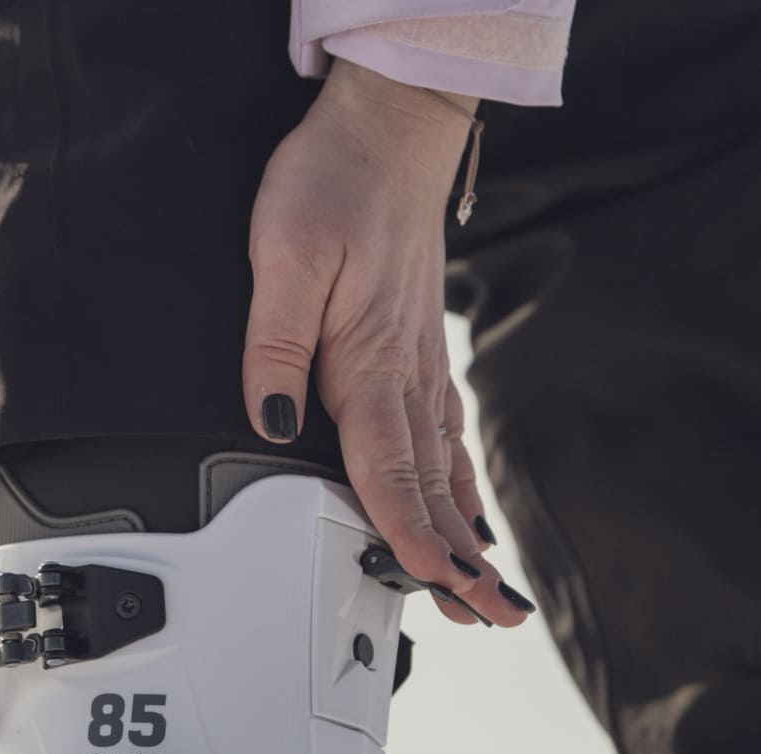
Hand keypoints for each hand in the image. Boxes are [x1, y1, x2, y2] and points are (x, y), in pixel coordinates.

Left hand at [243, 61, 529, 627]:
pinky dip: (460, 486)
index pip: (390, 472)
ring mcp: (421, 366)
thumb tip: (269, 421)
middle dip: (459, 560)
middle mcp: (406, 375)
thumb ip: (273, 348)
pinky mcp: (419, 352)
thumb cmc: (334, 182)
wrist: (390, 128)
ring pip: (446, 469)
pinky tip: (469, 512)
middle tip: (491, 617)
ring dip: (466, 535)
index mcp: (371, 363)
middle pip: (432, 488)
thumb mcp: (284, 258)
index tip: (435, 586)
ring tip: (487, 592)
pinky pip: (447, 437)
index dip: (410, 536)